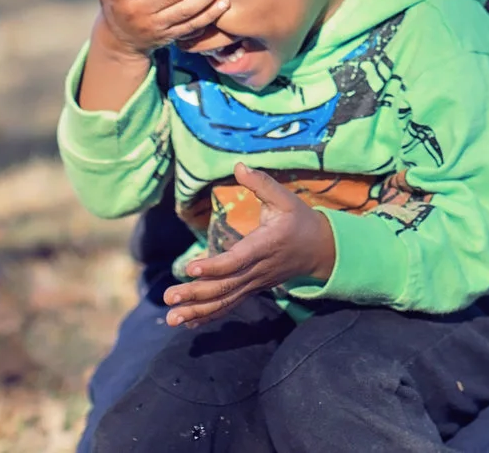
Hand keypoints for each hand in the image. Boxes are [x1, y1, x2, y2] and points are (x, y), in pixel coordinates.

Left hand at [162, 164, 336, 325]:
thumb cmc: (300, 220)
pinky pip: (229, 305)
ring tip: (171, 317)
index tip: (190, 268)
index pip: (236, 260)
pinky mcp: (252, 289)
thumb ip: (262, 183)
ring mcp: (255, 283)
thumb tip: (239, 166)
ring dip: (197, 311)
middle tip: (168, 298)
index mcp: (265, 246)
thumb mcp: (285, 198)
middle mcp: (258, 270)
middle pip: (225, 286)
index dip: (214, 267)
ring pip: (225, 301)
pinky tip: (188, 322)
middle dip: (195, 294)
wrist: (320, 250)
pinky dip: (209, 315)